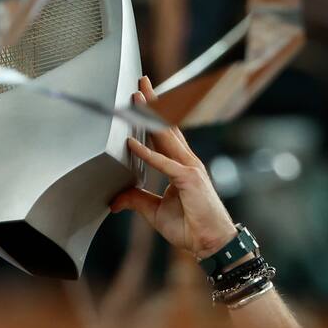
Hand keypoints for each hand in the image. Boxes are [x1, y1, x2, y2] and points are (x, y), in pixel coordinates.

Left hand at [109, 76, 236, 258]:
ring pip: (166, 136)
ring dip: (150, 116)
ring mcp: (190, 169)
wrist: (211, 244)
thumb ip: (137, 200)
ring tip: (136, 98)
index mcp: (181, 166)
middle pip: (167, 126)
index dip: (153, 116)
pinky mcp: (189, 180)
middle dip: (153, 103)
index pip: (164, 136)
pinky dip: (147, 154)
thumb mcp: (155, 212)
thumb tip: (115, 200)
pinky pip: (164, 164)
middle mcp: (187, 162)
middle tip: (140, 83)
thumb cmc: (190, 227)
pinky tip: (131, 144)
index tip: (141, 98)